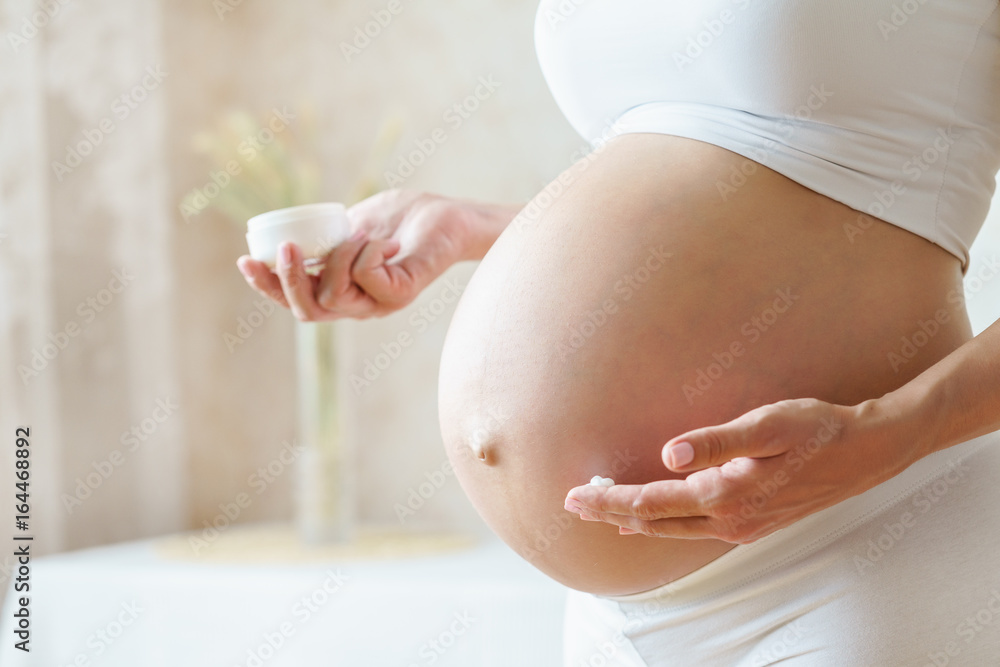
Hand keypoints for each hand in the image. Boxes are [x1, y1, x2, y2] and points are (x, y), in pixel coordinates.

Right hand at [237, 189, 472, 320]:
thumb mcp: (353, 226)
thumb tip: (289, 234)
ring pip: (334, 295)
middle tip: (284, 247)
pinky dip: (366, 252)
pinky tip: (383, 240)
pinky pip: (367, 276)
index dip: (267, 287)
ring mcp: (381, 303)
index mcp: (343, 293)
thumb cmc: (403, 220)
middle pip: (307, 311)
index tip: (244, 260)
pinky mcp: (403, 292)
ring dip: (336, 258)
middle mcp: (360, 305)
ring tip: (357, 233)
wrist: (449, 217)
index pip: (295, 302)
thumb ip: (325, 237)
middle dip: (287, 281)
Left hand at [563, 398, 918, 542]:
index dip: (610, 500)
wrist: (868, 452)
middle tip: (570, 505)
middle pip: (655, 522)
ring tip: (600, 510)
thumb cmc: (817, 430)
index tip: (573, 496)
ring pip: (672, 529)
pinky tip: (649, 519)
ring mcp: (741, 526)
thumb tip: (669, 454)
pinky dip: (662, 524)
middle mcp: (730, 520)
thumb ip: (717, 441)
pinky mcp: (752, 522)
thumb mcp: (768, 424)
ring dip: (632, 519)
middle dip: (610, 513)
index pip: (652, 502)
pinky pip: (693, 530)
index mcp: (727, 495)